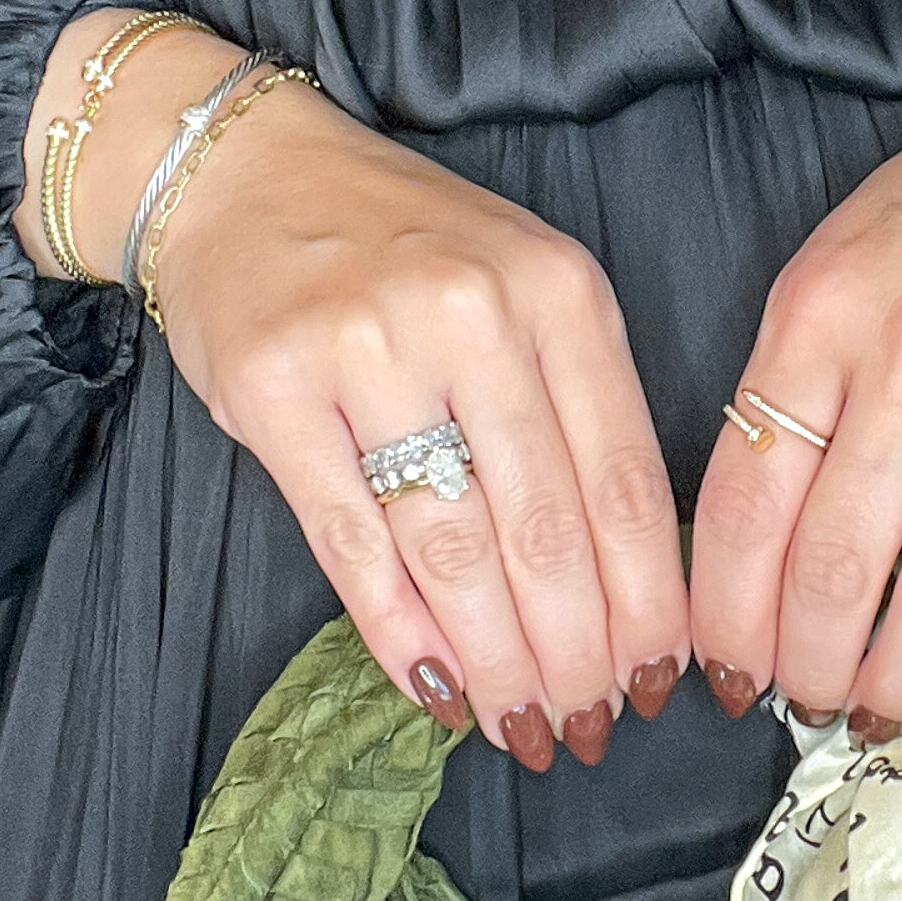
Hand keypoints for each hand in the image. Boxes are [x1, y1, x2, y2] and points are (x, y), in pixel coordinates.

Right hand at [19, 16, 686, 767]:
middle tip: (585, 728)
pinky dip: (396, 628)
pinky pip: (350, 538)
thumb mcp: (522, 292)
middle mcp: (474, 314)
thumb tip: (623, 591)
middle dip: (576, 651)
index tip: (657, 681)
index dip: (647, 601)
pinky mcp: (276, 388)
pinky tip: (430, 685)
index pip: (626, 479)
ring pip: (454, 545)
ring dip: (494, 658)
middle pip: (546, 526)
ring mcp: (369, 347)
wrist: (244, 172)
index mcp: (561, 293)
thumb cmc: (401, 249)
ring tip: (518, 724)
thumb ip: (575, 412)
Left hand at [687, 0, 901, 763]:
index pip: (743, 500)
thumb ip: (794, 383)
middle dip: (807, 667)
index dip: (726, 612)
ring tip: (873, 721)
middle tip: (803, 707)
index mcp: (820, 313)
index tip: (721, 673)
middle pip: (834, 563)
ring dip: (894, 683)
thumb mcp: (842, 261)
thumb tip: (748, 550)